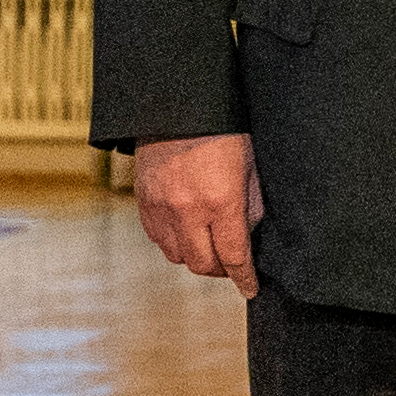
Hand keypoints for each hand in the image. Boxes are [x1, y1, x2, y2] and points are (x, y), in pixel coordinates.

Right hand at [136, 131, 262, 296]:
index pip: (234, 256)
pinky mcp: (144, 201)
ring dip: (196, 256)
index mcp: (221, 201)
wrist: (177, 107)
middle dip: (221, 271)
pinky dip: (174, 242)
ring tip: (209, 244)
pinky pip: (158, 239)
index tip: (251, 289)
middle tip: (231, 265)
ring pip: (177, 256)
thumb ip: (252, 206)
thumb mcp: (250, 166)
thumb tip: (250, 237)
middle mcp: (188, 210)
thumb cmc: (222, 132)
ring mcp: (161, 207)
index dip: (244, 278)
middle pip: (203, 265)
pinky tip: (187, 230)